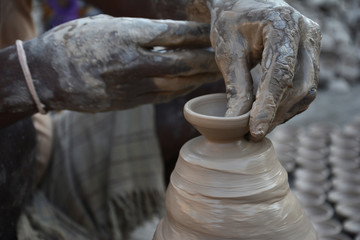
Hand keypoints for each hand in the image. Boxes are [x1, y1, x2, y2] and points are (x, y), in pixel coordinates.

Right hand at [27, 15, 219, 111]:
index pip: (173, 34)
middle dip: (206, 59)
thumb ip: (137, 33)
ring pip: (176, 83)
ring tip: (216, 74)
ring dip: (198, 78)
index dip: (197, 33)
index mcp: (125, 36)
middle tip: (226, 58)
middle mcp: (131, 62)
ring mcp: (130, 85)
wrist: (46, 75)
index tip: (213, 31)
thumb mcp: (105, 27)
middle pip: (181, 61)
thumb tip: (168, 35)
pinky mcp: (128, 102)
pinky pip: (162, 96)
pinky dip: (181, 90)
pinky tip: (193, 85)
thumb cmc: (74, 43)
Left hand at [208, 0, 320, 140]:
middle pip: (300, 85)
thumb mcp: (227, 52)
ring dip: (283, 113)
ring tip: (259, 126)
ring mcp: (312, 44)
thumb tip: (235, 122)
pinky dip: (288, 105)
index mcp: (284, 24)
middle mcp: (306, 32)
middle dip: (276, 114)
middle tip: (252, 133)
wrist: (242, 5)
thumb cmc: (231, 23)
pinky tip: (270, 114)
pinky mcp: (310, 55)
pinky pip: (306, 88)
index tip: (254, 130)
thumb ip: (235, 86)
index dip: (268, 105)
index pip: (280, 73)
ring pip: (307, 90)